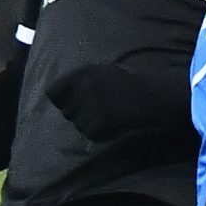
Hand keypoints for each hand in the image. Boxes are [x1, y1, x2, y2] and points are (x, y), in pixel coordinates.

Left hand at [48, 58, 187, 146]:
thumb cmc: (128, 84)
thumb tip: (56, 96)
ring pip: (78, 125)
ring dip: (89, 125)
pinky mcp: (98, 123)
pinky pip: (91, 134)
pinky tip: (114, 125)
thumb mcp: (102, 71)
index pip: (54, 92)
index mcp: (83, 72)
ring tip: (108, 116)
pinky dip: (101, 134)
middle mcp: (84, 87)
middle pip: (66, 112)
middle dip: (78, 114)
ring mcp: (91, 106)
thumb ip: (80, 81)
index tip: (69, 104)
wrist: (151, 96)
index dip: (61, 100)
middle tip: (98, 111)